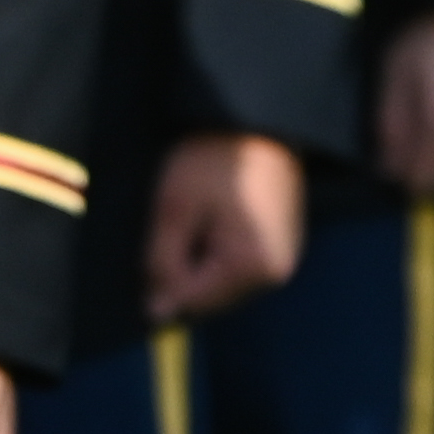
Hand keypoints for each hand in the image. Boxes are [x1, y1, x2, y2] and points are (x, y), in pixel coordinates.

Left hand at [145, 133, 303, 323]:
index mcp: (252, 266)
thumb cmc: (213, 157)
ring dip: (199, 261)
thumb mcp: (174, 208)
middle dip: (182, 271)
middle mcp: (276, 273)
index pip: (193, 302)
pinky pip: (239, 266)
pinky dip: (217, 252)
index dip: (161, 281)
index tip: (150, 247)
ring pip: (223, 283)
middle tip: (171, 225)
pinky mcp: (282, 245)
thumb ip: (162, 263)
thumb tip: (156, 314)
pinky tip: (210, 219)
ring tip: (192, 217)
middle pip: (211, 297)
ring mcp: (284, 260)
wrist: (256, 119)